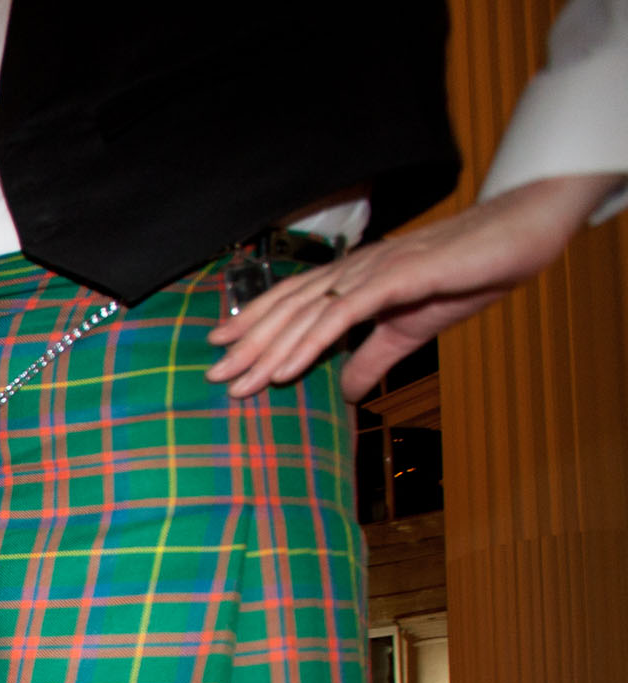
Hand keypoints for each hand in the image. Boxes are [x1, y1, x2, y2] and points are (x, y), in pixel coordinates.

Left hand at [209, 173, 620, 400]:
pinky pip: (343, 316)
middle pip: (288, 311)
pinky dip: (310, 344)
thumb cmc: (466, 277)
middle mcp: (354, 270)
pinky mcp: (395, 280)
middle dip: (248, 344)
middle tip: (214, 375)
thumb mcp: (409, 330)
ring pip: (306, 315)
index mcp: (354, 278)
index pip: (293, 302)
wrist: (517, 241)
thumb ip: (372, 358)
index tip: (221, 346)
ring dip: (268, 350)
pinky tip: (285, 370)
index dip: (254, 322)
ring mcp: (372, 272)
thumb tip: (345, 391)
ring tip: (238, 382)